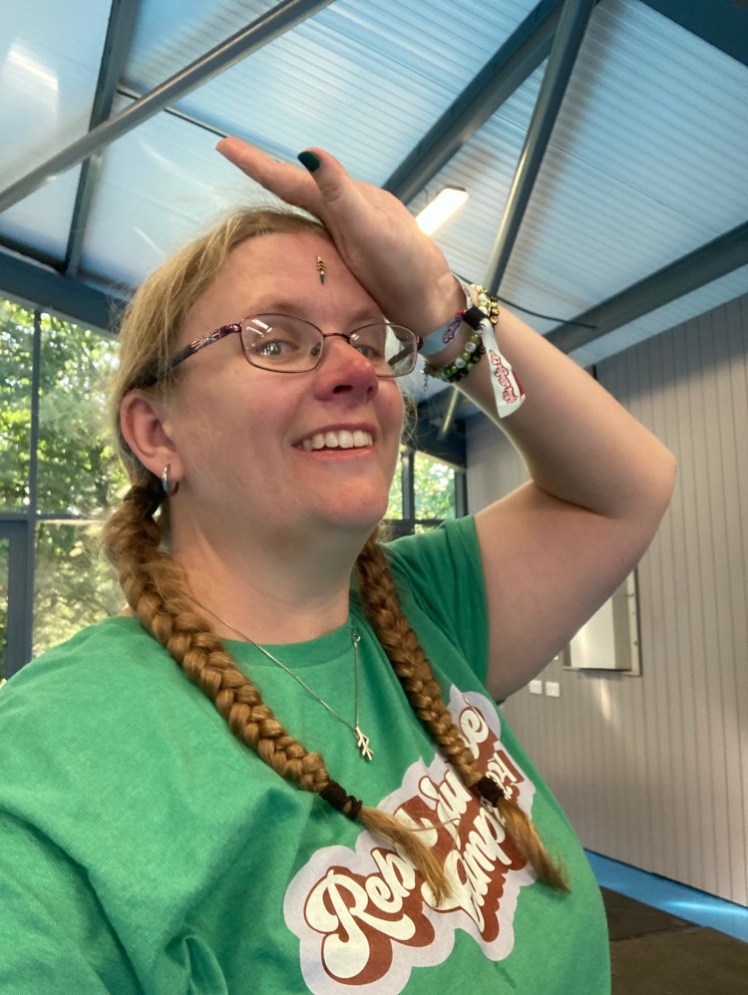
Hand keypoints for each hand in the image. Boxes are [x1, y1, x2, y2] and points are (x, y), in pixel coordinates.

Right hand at [216, 139, 461, 333]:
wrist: (432, 304)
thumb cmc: (405, 271)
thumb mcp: (372, 232)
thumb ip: (341, 195)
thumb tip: (310, 152)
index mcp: (346, 201)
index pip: (292, 179)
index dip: (257, 163)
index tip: (223, 144)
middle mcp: (348, 210)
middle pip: (296, 185)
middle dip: (263, 170)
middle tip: (229, 153)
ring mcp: (352, 230)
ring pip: (308, 204)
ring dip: (280, 189)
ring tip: (252, 176)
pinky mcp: (355, 251)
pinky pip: (318, 225)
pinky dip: (299, 216)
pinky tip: (294, 221)